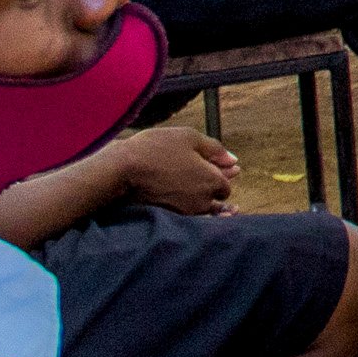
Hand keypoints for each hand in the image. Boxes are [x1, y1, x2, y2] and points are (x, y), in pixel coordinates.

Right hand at [110, 125, 239, 214]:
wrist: (123, 169)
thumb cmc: (157, 148)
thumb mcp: (190, 138)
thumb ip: (215, 149)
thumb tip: (233, 160)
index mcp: (212, 180)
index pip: (226, 185)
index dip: (223, 176)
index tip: (218, 170)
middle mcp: (202, 201)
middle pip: (216, 200)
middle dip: (214, 190)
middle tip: (207, 178)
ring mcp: (186, 212)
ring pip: (202, 211)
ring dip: (204, 202)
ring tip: (196, 192)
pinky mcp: (169, 218)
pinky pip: (187, 218)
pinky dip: (189, 209)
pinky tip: (184, 202)